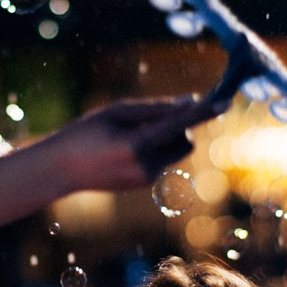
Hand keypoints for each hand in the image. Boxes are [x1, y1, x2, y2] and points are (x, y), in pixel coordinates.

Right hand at [37, 97, 221, 191]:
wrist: (61, 170)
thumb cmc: (85, 133)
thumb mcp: (116, 112)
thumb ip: (154, 108)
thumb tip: (190, 102)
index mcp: (135, 144)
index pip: (178, 124)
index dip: (202, 112)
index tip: (224, 102)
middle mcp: (145, 165)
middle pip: (185, 139)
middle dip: (179, 127)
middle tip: (151, 119)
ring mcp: (147, 178)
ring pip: (176, 150)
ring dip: (166, 138)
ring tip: (131, 137)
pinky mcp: (146, 183)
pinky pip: (164, 159)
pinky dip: (154, 149)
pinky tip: (124, 151)